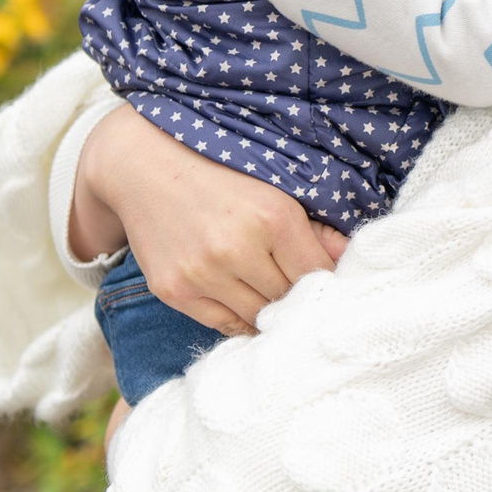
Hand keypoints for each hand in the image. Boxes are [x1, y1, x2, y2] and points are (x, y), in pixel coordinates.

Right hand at [70, 104, 346, 335]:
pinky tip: (247, 304)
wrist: (144, 166)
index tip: (328, 279)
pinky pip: (222, 325)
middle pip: (288, 298)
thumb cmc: (219, 171)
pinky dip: (240, 319)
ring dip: (270, 310)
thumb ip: (314, 228)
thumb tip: (347, 260)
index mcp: (273, 217)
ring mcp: (202, 274)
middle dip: (299, 296)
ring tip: (274, 296)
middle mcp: (238, 249)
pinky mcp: (174, 291)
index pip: (318, 274)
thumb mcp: (274, 187)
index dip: (326, 279)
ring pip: (257, 317)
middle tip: (302, 291)